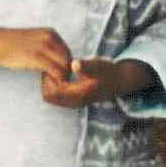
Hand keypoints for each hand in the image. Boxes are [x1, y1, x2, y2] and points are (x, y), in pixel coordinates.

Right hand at [0, 26, 71, 80]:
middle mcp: (50, 37)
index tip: (55, 74)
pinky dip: (55, 80)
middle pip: (69, 60)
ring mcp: (43, 46)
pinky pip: (55, 71)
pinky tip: (44, 81)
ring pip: (64, 66)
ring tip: (48, 82)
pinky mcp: (35, 57)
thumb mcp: (36, 41)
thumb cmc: (14, 45)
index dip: (65, 66)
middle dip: (65, 73)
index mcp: (51, 33)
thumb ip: (49, 49)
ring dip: (60, 78)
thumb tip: (60, 62)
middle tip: (53, 81)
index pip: (68, 52)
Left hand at [40, 57, 157, 108]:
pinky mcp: (74, 99)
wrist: (118, 81)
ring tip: (58, 69)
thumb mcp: (98, 66)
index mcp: (78, 95)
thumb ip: (86, 66)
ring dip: (50, 84)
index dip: (49, 78)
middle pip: (48, 97)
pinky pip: (57, 96)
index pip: (51, 92)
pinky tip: (62, 74)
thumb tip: (74, 64)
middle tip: (54, 67)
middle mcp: (74, 102)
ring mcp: (74, 102)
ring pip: (51, 97)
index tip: (54, 66)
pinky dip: (55, 85)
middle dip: (47, 82)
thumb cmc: (107, 71)